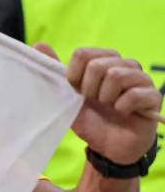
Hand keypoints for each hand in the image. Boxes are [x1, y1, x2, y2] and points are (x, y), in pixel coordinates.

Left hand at [41, 44, 161, 164]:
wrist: (109, 146)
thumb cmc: (90, 119)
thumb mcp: (67, 98)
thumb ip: (55, 72)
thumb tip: (39, 45)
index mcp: (103, 60)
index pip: (83, 53)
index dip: (74, 75)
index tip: (76, 90)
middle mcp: (124, 65)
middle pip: (98, 64)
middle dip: (89, 88)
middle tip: (94, 101)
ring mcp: (141, 79)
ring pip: (116, 75)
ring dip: (105, 97)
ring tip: (108, 106)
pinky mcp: (153, 96)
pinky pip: (134, 94)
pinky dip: (122, 107)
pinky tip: (122, 112)